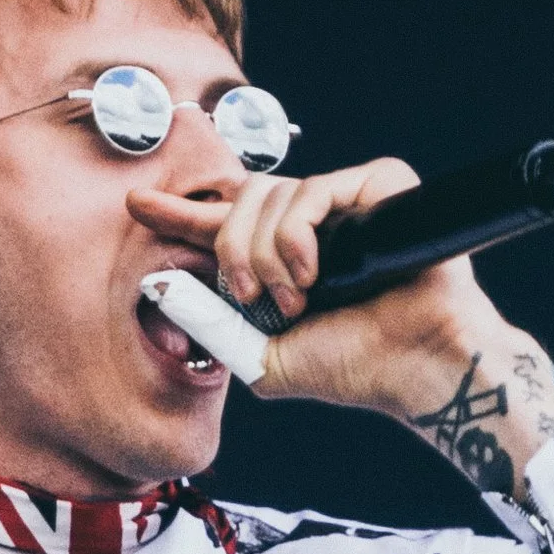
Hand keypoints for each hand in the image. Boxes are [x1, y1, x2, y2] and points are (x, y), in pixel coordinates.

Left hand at [126, 160, 515, 415]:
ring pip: (269, 195)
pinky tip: (314, 271)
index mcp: (283, 261)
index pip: (222, 224)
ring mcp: (345, 203)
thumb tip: (162, 286)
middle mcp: (313, 226)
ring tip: (299, 296)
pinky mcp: (378, 186)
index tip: (136, 204)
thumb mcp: (264, 360)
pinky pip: (311, 189)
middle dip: (232, 250)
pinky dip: (298, 233)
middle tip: (253, 294)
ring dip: (268, 254)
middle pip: (239, 201)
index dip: (178, 214)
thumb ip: (213, 326)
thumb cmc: (356, 368)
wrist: (417, 366)